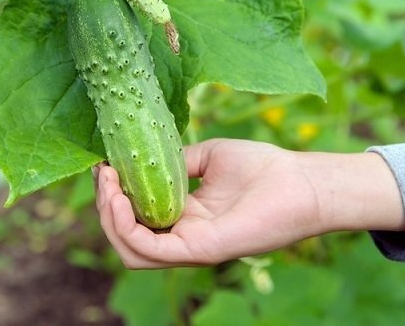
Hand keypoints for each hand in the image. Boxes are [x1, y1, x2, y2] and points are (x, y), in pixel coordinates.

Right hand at [95, 138, 404, 268]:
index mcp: (185, 217)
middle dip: (105, 206)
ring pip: (131, 251)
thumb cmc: (264, 167)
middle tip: (104, 174)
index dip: (113, 196)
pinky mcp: (200, 250)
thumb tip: (151, 153)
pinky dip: (126, 227)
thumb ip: (179, 161)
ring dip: (109, 219)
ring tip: (108, 187)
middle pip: (126, 237)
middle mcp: (184, 237)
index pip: (136, 219)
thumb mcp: (210, 156)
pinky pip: (150, 250)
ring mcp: (191, 247)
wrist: (301, 180)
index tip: (105, 165)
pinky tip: (120, 198)